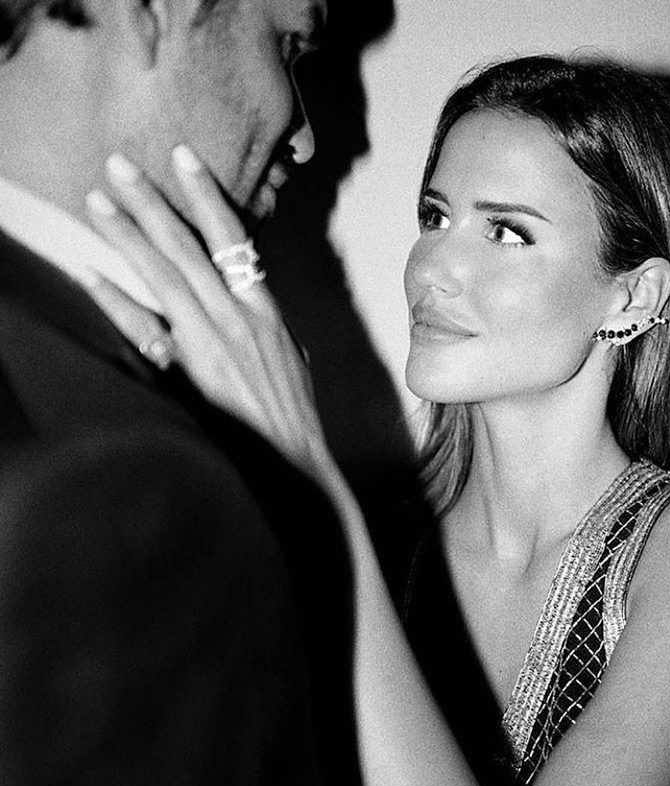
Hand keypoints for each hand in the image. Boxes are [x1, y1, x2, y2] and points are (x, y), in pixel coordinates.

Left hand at [83, 147, 331, 477]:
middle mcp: (237, 317)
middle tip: (119, 165)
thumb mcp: (291, 356)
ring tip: (97, 201)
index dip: (206, 194)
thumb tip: (252, 302)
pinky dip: (118, 303)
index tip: (183, 157)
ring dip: (126, 236)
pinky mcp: (189, 372)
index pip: (232, 238)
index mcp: (264, 309)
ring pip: (163, 276)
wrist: (291, 459)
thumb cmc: (293, 412)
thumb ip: (266, 324)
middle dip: (151, 201)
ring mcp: (211, 343)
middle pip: (187, 247)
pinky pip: (146, 331)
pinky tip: (90, 275)